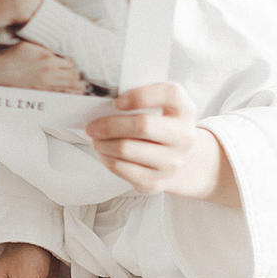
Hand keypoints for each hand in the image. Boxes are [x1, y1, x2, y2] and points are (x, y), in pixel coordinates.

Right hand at [0, 41, 84, 93]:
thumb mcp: (30, 46)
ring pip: (69, 88)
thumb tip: (56, 53)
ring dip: (77, 88)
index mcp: (48, 59)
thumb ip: (46, 49)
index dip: (73, 63)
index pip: (71, 63)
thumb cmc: (11, 57)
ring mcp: (45, 85)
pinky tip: (71, 95)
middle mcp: (49, 73)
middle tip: (80, 76)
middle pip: (73, 77)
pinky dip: (67, 95)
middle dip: (78, 76)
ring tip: (82, 88)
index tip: (72, 63)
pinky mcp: (40, 93)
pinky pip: (59, 95)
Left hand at [84, 82, 235, 203]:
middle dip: (110, 124)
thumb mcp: (159, 107)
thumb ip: (139, 99)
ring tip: (95, 138)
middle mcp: (184, 137)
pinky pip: (121, 168)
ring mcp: (172, 162)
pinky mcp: (156, 182)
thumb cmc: (159, 125)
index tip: (117, 102)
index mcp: (185, 110)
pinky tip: (103, 152)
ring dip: (102, 142)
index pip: (170, 94)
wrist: (177, 159)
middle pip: (143, 125)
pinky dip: (105, 158)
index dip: (141, 96)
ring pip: (126, 148)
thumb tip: (102, 103)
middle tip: (91, 125)